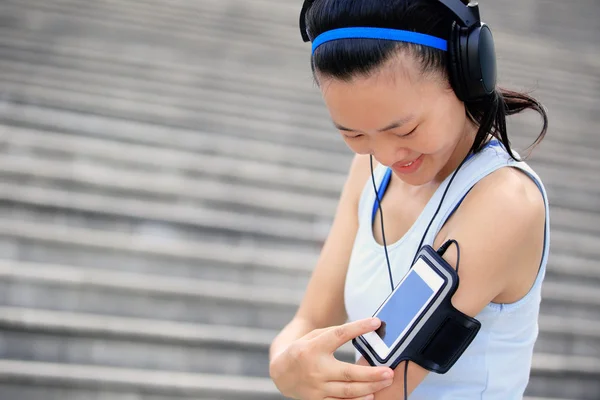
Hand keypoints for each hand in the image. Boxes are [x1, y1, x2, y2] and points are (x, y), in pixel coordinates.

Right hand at [269, 318, 394, 399]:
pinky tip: (369, 395)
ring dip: (369, 387)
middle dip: (371, 373)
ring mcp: (316, 387)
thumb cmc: (302, 350)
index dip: (358, 327)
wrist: (281, 373)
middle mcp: (316, 368)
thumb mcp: (312, 336)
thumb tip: (361, 329)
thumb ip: (334, 333)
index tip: (376, 322)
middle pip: (348, 373)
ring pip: (347, 391)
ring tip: (385, 382)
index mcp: (313, 347)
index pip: (339, 335)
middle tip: (389, 371)